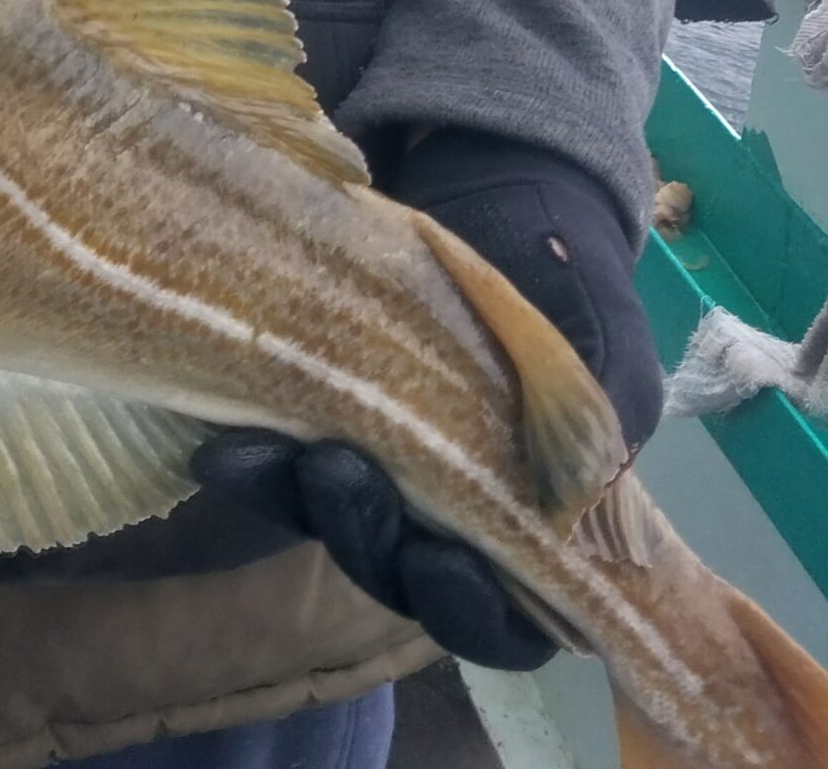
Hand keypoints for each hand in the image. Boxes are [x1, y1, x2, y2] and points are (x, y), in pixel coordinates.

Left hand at [191, 131, 663, 670]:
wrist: (511, 210)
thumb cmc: (571, 289)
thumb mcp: (602, 348)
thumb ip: (585, 420)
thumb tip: (566, 493)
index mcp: (534, 530)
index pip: (499, 617)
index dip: (469, 605)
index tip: (443, 562)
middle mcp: (448, 526)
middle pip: (401, 579)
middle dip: (369, 539)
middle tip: (340, 477)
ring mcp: (381, 483)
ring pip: (337, 529)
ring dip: (301, 500)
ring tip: (277, 453)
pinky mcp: (321, 431)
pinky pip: (285, 473)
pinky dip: (257, 464)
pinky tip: (224, 443)